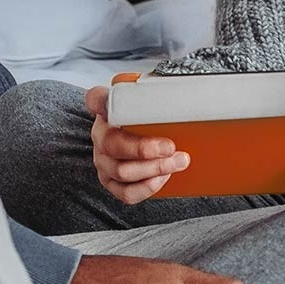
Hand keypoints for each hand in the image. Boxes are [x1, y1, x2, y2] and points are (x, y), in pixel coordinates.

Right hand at [90, 85, 188, 203]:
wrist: (146, 138)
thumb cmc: (149, 120)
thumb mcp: (153, 104)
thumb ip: (160, 95)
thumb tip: (187, 91)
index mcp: (108, 110)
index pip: (96, 99)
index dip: (101, 101)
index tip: (113, 103)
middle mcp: (101, 135)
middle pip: (112, 144)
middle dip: (144, 149)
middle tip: (171, 147)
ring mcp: (103, 161)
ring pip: (121, 171)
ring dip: (154, 169)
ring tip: (177, 162)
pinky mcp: (111, 182)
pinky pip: (126, 192)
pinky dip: (148, 187)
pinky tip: (164, 177)